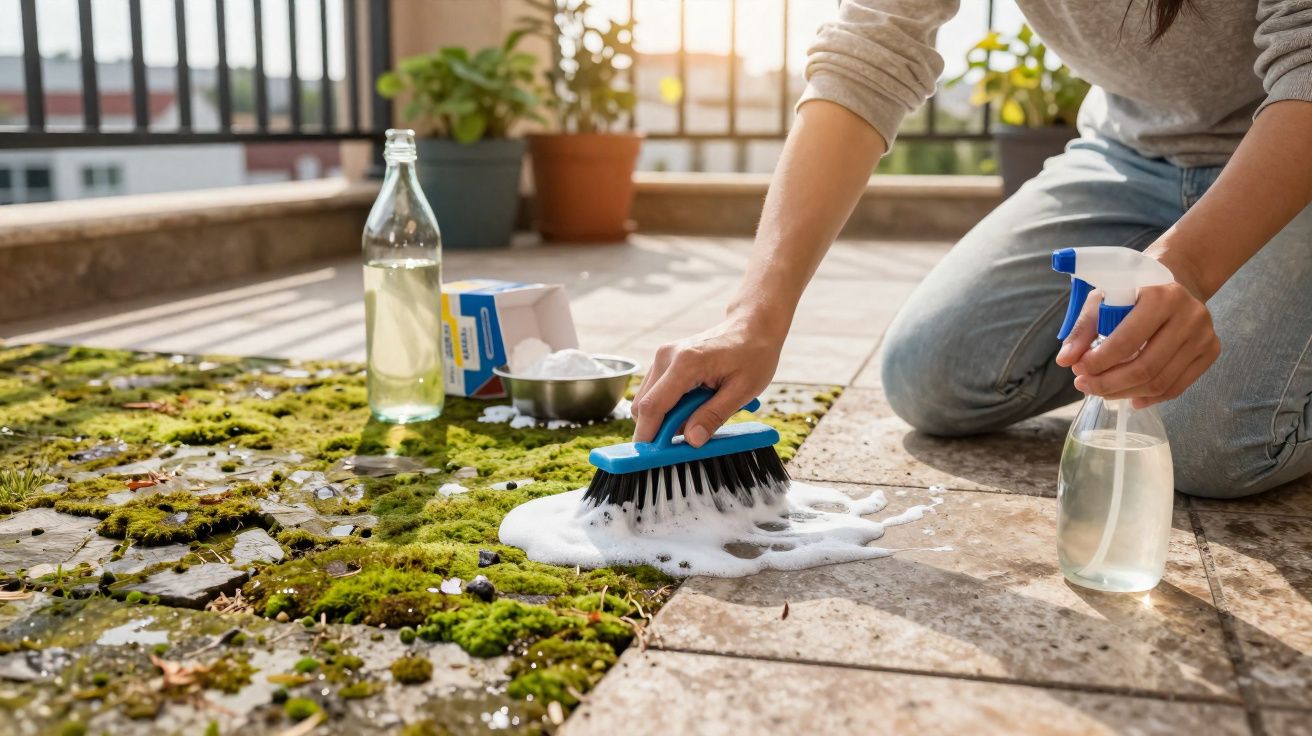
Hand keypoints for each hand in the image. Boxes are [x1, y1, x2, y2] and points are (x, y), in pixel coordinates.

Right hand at [631, 316, 784, 446]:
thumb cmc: (753, 355)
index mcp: (686, 363)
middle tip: (689, 438)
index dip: (649, 436)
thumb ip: (714, 416)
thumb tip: (691, 441)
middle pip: (643, 406)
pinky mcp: (664, 360)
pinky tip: (694, 405)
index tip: (651, 459)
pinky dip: (669, 407)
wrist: (752, 326)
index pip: (653, 407)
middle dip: (659, 429)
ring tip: (698, 415)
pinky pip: (655, 392)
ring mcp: (663, 356)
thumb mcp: (743, 390)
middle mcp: (667, 356)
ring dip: (666, 418)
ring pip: (646, 401)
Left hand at [1055, 281, 1220, 408]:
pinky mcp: (1211, 350)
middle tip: (1085, 386)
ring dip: (1125, 393)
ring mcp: (1204, 335)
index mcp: (1161, 297)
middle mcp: (1189, 316)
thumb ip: (1083, 329)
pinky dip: (1150, 397)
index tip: (1078, 370)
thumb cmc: (1134, 289)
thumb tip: (1065, 360)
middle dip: (1108, 384)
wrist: (1178, 278)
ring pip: (1161, 382)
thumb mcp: (1104, 298)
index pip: (1126, 342)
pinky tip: (1130, 396)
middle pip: (1145, 368)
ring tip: (1102, 391)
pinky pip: (1178, 387)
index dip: (1098, 363)